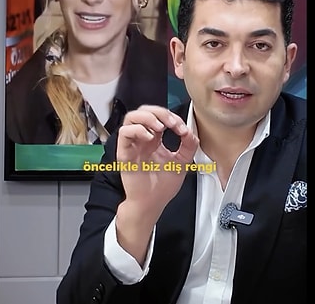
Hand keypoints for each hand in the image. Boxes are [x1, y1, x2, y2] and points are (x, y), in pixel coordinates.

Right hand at [114, 105, 197, 263]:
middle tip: (172, 124)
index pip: (159, 116)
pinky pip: (124, 132)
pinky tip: (149, 138)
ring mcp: (132, 144)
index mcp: (155, 139)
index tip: (183, 130)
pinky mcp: (124, 152)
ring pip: (131, 117)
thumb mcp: (181, 163)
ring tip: (160, 128)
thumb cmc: (162, 186)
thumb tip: (190, 131)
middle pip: (144, 111)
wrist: (151, 203)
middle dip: (160, 112)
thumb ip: (188, 146)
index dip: (171, 117)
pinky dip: (137, 130)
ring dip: (147, 117)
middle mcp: (142, 138)